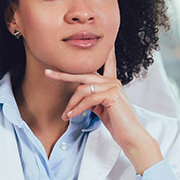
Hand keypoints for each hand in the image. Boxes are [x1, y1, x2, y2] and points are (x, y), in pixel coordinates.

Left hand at [44, 50, 162, 173]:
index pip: (105, 63)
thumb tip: (76, 98)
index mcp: (111, 82)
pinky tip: (71, 116)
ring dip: (71, 103)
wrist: (131, 136)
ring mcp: (113, 86)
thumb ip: (91, 99)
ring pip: (83, 89)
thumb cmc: (118, 124)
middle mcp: (113, 81)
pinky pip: (88, 99)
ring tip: (65, 115)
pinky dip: (77, 108)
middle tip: (48, 73)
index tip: (94, 43)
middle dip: (64, 75)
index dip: (100, 52)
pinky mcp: (112, 95)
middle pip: (83, 74)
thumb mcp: (101, 109)